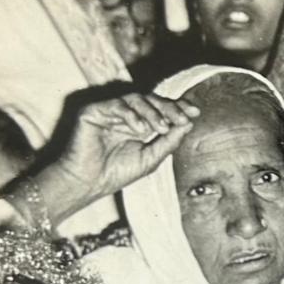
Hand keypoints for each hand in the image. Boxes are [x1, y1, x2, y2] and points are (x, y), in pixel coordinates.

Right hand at [54, 93, 197, 202]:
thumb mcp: (151, 158)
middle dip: (170, 108)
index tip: (195, 113)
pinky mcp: (94, 111)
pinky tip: (140, 130)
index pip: (160, 109)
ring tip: (161, 129)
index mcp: (139, 124)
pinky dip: (131, 115)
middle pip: (151, 100)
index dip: (178, 108)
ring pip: (136, 99)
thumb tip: (188, 124)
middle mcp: (125, 115)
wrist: (88, 183)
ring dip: (153, 113)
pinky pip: (117, 105)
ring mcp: (109, 111)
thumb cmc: (116, 173)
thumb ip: (169, 141)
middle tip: (182, 119)